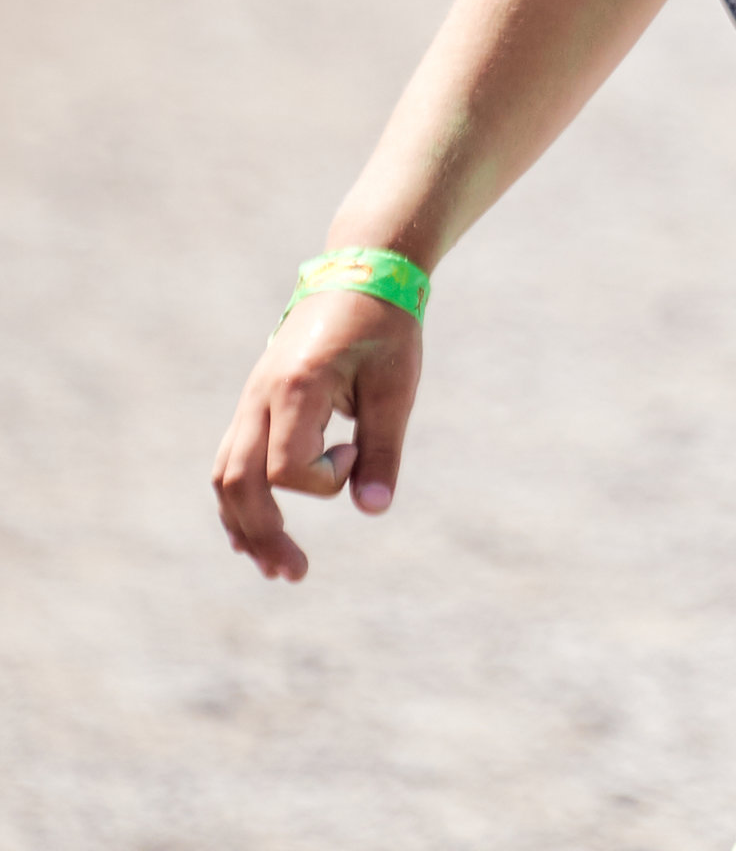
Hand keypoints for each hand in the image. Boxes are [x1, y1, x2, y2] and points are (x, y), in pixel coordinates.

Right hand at [212, 291, 422, 583]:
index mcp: (295, 386)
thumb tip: (373, 509)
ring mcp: (251, 400)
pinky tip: (251, 539)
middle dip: (262, 535)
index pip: (286, 466)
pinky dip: (239, 503)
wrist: (361, 275)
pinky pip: (231, 461)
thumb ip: (383, 449)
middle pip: (237, 481)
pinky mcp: (255, 405)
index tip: (355, 454)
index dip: (325, 479)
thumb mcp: (396, 385)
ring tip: (274, 568)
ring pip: (226, 475)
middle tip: (295, 575)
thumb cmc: (385, 328)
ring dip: (245, 526)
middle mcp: (260, 396)